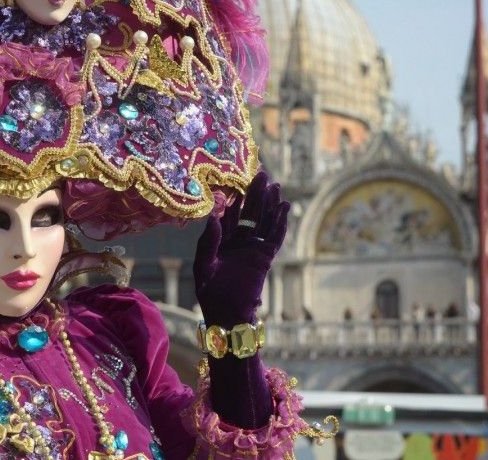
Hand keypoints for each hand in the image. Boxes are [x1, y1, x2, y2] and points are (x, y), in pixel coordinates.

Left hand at [194, 171, 289, 327]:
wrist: (226, 313)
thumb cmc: (209, 291)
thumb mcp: (203, 265)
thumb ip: (208, 241)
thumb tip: (214, 217)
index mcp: (222, 239)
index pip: (231, 213)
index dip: (236, 197)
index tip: (239, 179)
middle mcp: (240, 241)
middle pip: (250, 212)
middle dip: (256, 194)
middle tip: (263, 174)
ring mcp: (254, 248)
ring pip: (264, 221)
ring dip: (270, 204)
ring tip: (276, 187)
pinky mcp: (265, 258)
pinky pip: (275, 237)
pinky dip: (280, 223)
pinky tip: (284, 208)